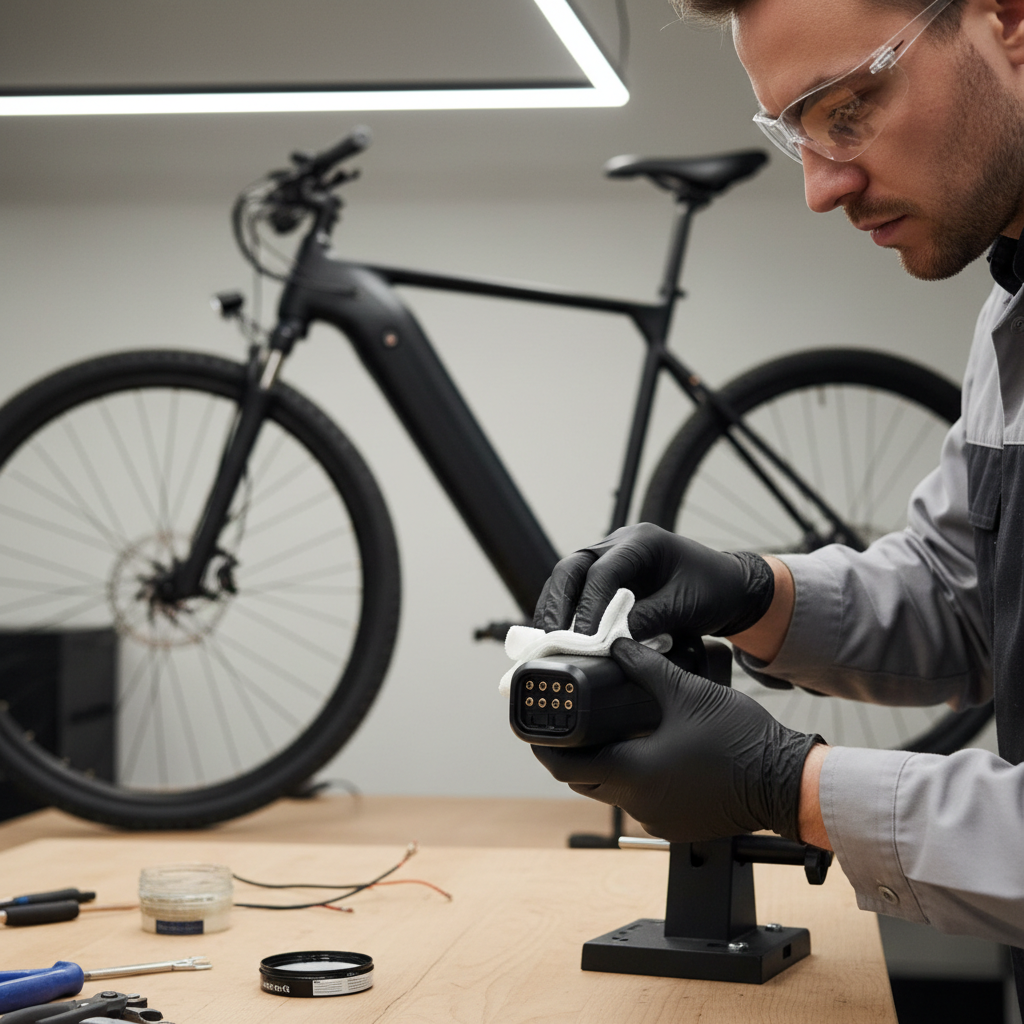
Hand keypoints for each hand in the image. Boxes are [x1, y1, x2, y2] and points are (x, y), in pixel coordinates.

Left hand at [531, 638, 821, 841]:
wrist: (787, 783)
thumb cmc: (741, 741)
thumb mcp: (686, 692)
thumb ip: (644, 668)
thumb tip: (617, 645)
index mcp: (632, 773)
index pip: (566, 766)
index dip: (544, 746)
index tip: (534, 728)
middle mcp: (638, 803)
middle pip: (584, 780)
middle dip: (572, 752)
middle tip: (568, 723)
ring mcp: (658, 818)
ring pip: (611, 791)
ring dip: (603, 764)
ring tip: (604, 730)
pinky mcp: (677, 823)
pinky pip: (639, 799)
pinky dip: (631, 777)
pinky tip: (643, 751)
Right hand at [533, 523, 773, 639]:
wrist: (728, 588)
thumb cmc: (713, 589)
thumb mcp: (685, 605)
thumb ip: (649, 618)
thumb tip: (613, 641)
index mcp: (642, 541)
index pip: (604, 571)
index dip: (590, 606)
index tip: (585, 637)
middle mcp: (619, 544)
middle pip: (573, 567)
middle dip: (559, 603)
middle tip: (554, 637)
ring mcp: (610, 559)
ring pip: (568, 578)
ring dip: (556, 607)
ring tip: (549, 639)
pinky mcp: (607, 578)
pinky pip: (577, 590)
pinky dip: (566, 611)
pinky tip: (560, 634)